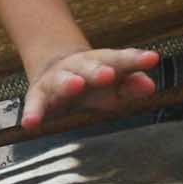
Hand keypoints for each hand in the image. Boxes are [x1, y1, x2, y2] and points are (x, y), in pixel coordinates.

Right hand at [22, 47, 159, 129]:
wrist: (54, 68)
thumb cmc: (94, 82)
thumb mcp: (114, 84)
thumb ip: (131, 85)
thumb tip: (150, 85)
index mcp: (101, 62)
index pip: (121, 60)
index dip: (136, 60)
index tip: (152, 59)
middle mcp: (79, 67)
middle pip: (89, 66)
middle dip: (98, 70)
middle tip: (108, 74)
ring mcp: (57, 79)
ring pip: (62, 80)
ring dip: (68, 82)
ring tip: (75, 84)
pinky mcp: (38, 94)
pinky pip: (35, 104)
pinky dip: (32, 113)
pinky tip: (30, 124)